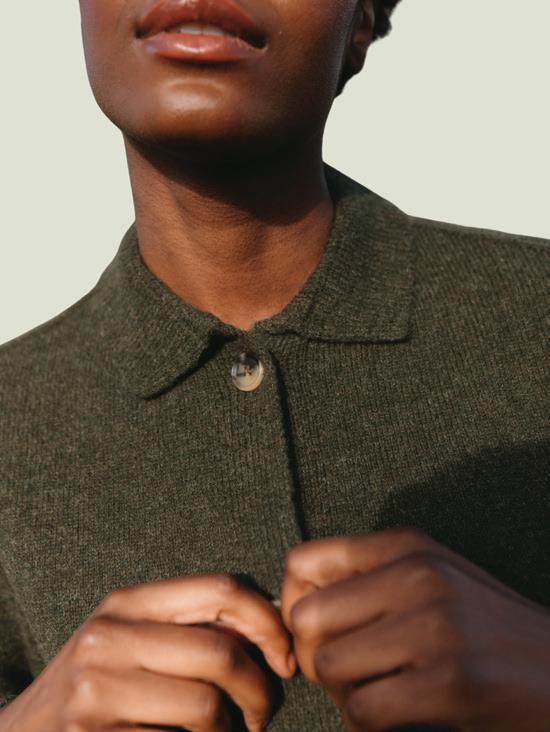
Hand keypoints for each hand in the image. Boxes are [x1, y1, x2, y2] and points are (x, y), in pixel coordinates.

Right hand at [0, 573, 294, 731]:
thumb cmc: (94, 688)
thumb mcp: (131, 640)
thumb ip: (188, 627)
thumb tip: (270, 630)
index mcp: (128, 602)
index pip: (222, 588)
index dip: (268, 622)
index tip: (285, 658)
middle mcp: (109, 635)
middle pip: (221, 651)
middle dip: (260, 690)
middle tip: (262, 713)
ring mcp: (96, 687)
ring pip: (206, 704)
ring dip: (232, 730)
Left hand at [280, 526, 549, 731]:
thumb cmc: (484, 625)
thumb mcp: (431, 576)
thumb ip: (369, 575)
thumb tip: (294, 599)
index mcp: (407, 545)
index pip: (303, 561)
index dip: (292, 601)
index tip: (315, 629)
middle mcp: (416, 575)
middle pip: (305, 617)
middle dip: (311, 654)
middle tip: (340, 672)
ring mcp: (433, 626)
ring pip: (328, 666)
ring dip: (339, 693)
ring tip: (369, 692)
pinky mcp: (449, 682)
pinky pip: (363, 710)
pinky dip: (363, 725)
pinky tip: (387, 720)